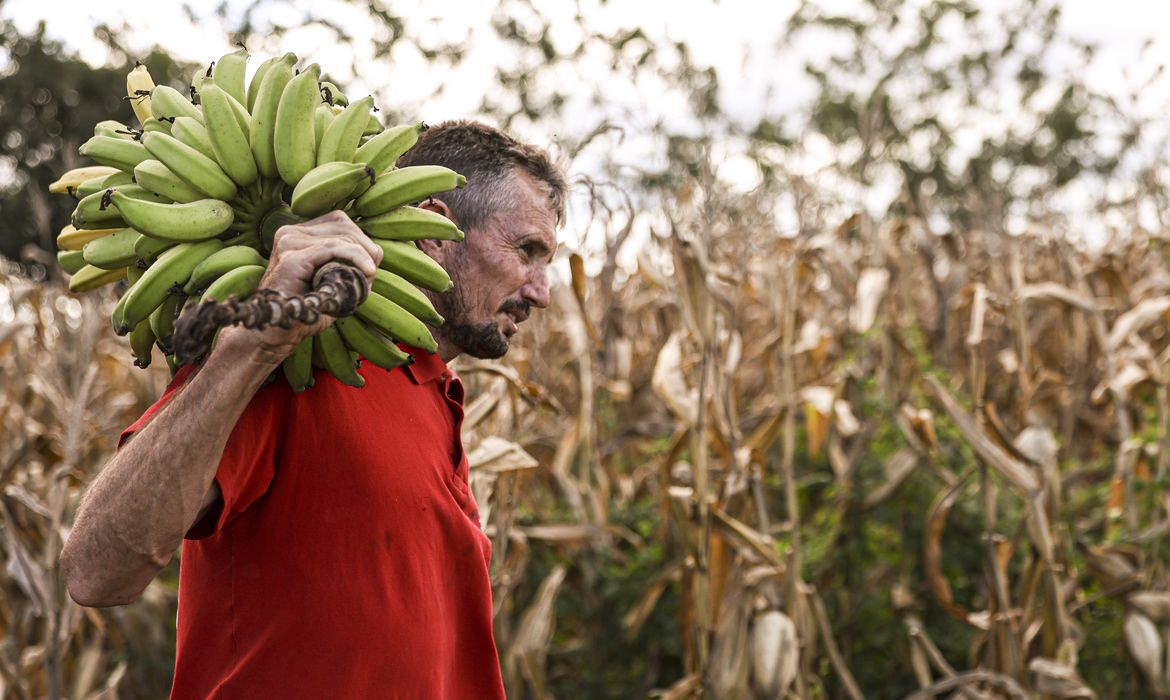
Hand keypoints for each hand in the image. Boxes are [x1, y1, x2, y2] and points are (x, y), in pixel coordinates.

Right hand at [216, 211, 383, 366]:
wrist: (275, 334)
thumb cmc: (306, 311)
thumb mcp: (333, 283)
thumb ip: (350, 265)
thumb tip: (376, 253)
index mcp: (299, 234)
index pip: (340, 222)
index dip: (362, 241)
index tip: (370, 267)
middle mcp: (290, 233)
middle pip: (344, 225)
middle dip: (366, 249)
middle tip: (369, 276)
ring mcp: (289, 242)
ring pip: (343, 235)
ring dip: (363, 257)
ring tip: (364, 280)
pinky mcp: (292, 257)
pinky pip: (335, 247)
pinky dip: (356, 257)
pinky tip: (368, 271)